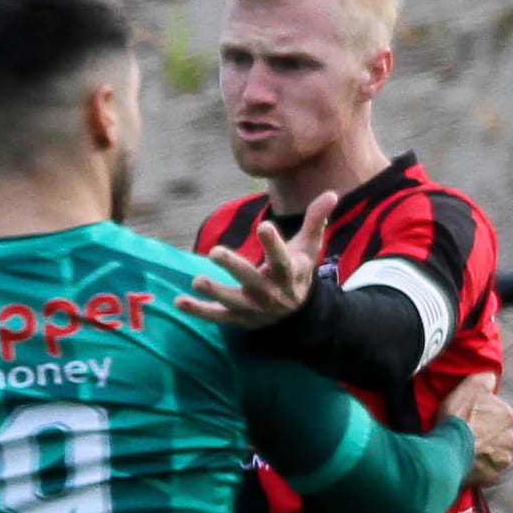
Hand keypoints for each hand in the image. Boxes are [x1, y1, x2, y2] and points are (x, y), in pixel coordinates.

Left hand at [177, 191, 337, 331]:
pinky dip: (198, 311)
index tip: (264, 226)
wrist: (296, 315)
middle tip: (215, 252)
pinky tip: (179, 302)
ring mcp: (253, 309)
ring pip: (232, 301)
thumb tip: (333, 193)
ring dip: (214, 292)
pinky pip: (217, 317)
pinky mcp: (238, 320)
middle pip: (251, 279)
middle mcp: (271, 293)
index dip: (273, 244)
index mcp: (288, 273)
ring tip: (196, 280)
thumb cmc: (298, 270)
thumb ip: (317, 220)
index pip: (282, 259)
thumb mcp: (309, 247)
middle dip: (234, 267)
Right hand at [440, 373, 512, 485]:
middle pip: (500, 437)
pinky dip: (480, 471)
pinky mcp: (493, 478)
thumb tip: (493, 378)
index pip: (499, 415)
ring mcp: (503, 461)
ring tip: (466, 453)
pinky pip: (489, 474)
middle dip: (488, 438)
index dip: (483, 417)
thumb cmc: (457, 418)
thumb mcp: (469, 387)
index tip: (469, 421)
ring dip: (485, 455)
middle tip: (467, 438)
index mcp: (508, 416)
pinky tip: (467, 465)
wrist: (446, 451)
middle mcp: (511, 439)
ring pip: (496, 456)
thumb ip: (485, 379)